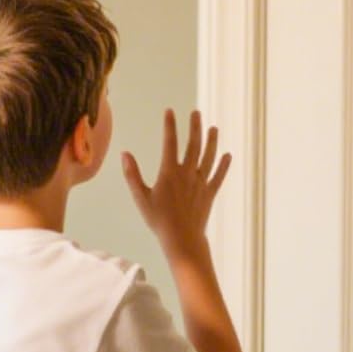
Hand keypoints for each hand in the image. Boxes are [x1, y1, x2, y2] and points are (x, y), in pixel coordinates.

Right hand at [121, 109, 230, 260]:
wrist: (182, 239)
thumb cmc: (159, 221)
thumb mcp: (141, 198)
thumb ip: (132, 175)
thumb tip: (125, 154)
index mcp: (169, 173)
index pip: (170, 143)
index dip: (170, 125)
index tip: (169, 112)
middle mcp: (187, 174)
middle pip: (193, 145)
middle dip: (195, 127)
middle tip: (196, 113)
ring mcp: (201, 183)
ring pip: (209, 157)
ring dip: (212, 141)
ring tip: (213, 128)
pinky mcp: (210, 194)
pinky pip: (218, 176)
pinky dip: (223, 166)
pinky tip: (227, 155)